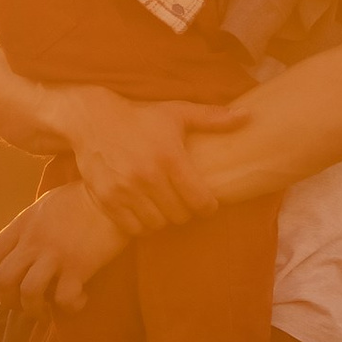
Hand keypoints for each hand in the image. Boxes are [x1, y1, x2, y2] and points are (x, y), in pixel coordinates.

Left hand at [0, 182, 129, 312]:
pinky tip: (82, 299)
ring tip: (49, 310)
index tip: (11, 282)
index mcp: (23, 225)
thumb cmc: (84, 196)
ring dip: (36, 309)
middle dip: (10, 300)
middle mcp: (34, 241)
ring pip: (28, 293)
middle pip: (2, 280)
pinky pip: (64, 298)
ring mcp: (55, 254)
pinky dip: (71, 306)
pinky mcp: (79, 265)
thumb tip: (28, 242)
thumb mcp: (47, 204)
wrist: (114, 192)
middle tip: (27, 304)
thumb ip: (33, 225)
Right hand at [58, 88, 236, 235]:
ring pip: (157, 225)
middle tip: (182, 201)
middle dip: (185, 212)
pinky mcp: (107, 199)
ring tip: (162, 205)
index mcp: (170, 157)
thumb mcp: (177, 113)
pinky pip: (133, 228)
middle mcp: (148, 176)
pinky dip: (141, 224)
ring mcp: (125, 190)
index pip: (200, 202)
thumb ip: (213, 118)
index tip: (206, 202)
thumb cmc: (140, 117)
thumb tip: (249, 116)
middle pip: (180, 216)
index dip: (208, 206)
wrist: (92, 119)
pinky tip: (142, 208)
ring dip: (162, 218)